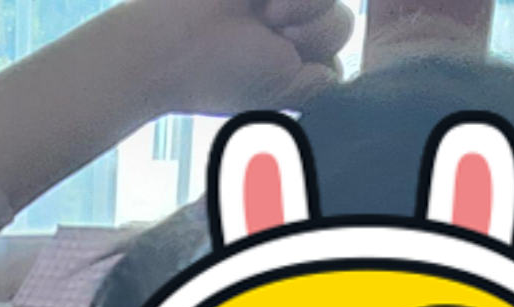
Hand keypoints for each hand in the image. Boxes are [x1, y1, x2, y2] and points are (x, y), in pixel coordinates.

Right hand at [131, 0, 353, 114]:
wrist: (173, 43)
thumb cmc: (218, 74)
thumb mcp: (280, 91)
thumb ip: (318, 87)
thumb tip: (339, 74)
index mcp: (291, 64)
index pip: (334, 59)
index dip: (317, 60)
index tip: (283, 65)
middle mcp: (289, 29)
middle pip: (340, 25)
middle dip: (311, 31)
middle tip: (271, 34)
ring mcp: (280, 2)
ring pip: (330, 0)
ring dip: (303, 5)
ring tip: (266, 13)